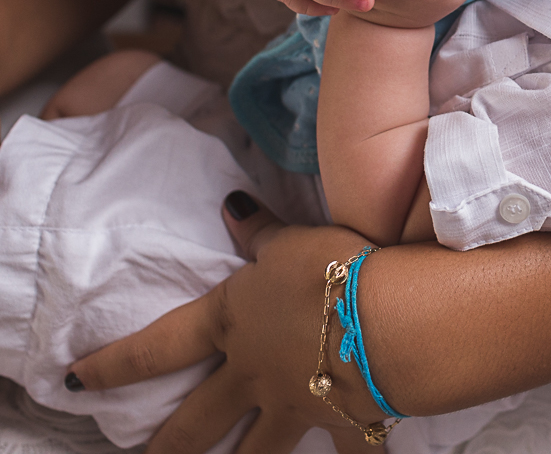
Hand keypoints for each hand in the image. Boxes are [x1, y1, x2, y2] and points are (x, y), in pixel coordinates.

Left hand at [66, 198, 389, 453]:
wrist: (388, 318)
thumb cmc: (331, 272)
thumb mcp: (291, 241)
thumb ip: (259, 233)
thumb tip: (231, 206)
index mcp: (232, 323)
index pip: (158, 346)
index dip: (114, 364)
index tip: (76, 382)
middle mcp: (253, 372)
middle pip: (197, 420)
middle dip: (168, 446)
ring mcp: (294, 403)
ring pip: (256, 450)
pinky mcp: (343, 420)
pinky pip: (348, 450)